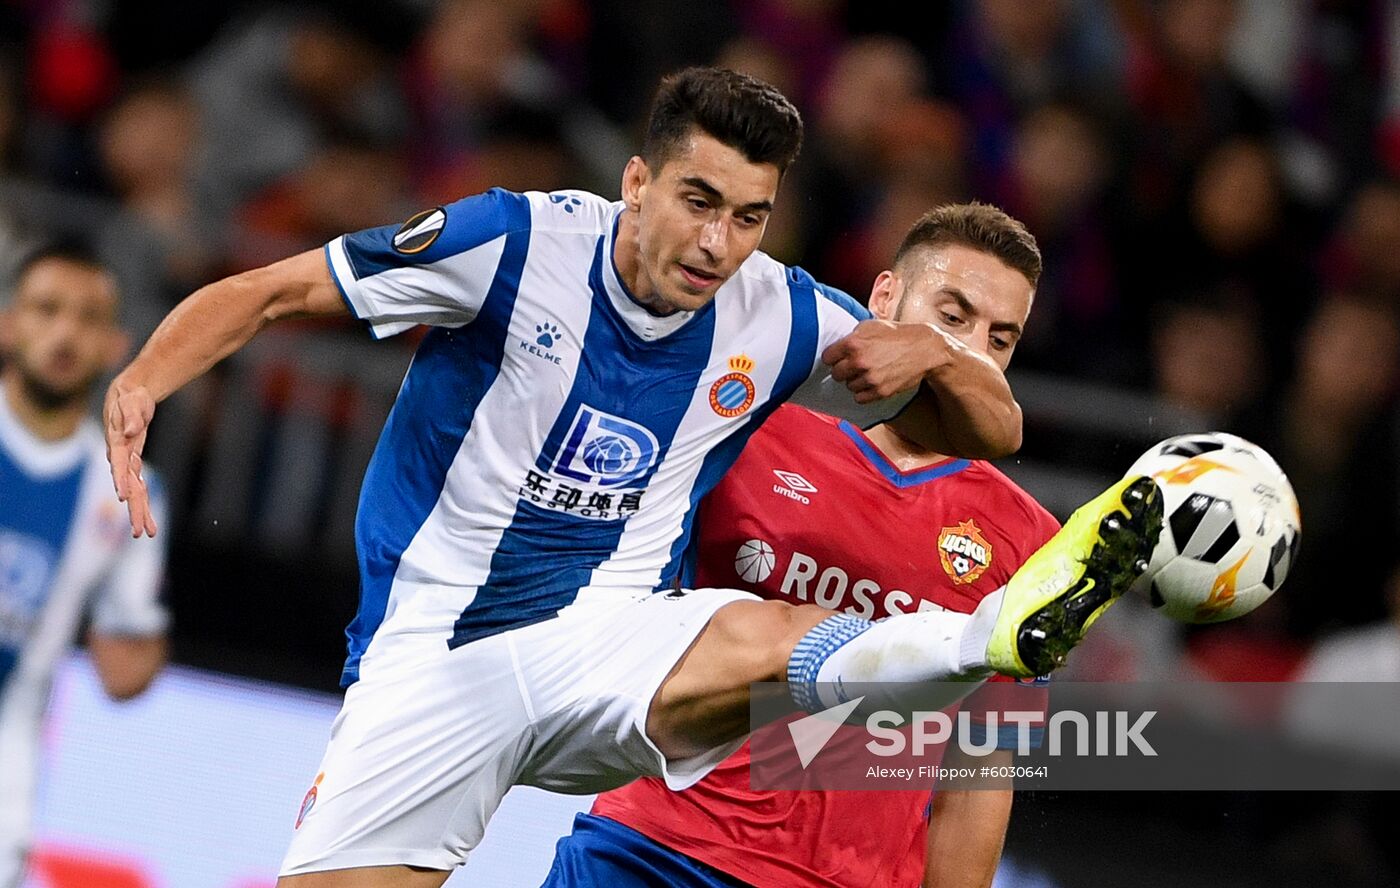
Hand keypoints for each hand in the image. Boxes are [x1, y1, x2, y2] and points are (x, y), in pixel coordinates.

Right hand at [103, 380, 158, 537]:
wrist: (128, 395)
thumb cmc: (130, 397)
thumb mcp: (132, 401)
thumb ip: (132, 416)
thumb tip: (130, 432)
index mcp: (117, 443)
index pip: (119, 464)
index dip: (121, 480)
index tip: (123, 497)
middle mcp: (120, 456)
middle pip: (128, 486)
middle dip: (134, 509)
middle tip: (139, 532)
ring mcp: (126, 462)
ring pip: (134, 490)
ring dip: (140, 512)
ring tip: (146, 533)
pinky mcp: (133, 462)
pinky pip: (139, 486)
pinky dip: (144, 502)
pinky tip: (149, 520)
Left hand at [821, 320, 944, 403]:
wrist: (923, 349)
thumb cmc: (896, 335)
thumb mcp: (870, 325)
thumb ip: (851, 336)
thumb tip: (837, 348)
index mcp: (854, 343)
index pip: (827, 357)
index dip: (833, 357)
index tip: (838, 357)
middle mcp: (859, 362)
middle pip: (836, 374)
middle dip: (843, 369)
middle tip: (854, 365)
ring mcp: (870, 378)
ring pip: (848, 386)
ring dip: (855, 381)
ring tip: (868, 372)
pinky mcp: (880, 392)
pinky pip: (859, 398)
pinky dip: (863, 392)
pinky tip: (871, 383)